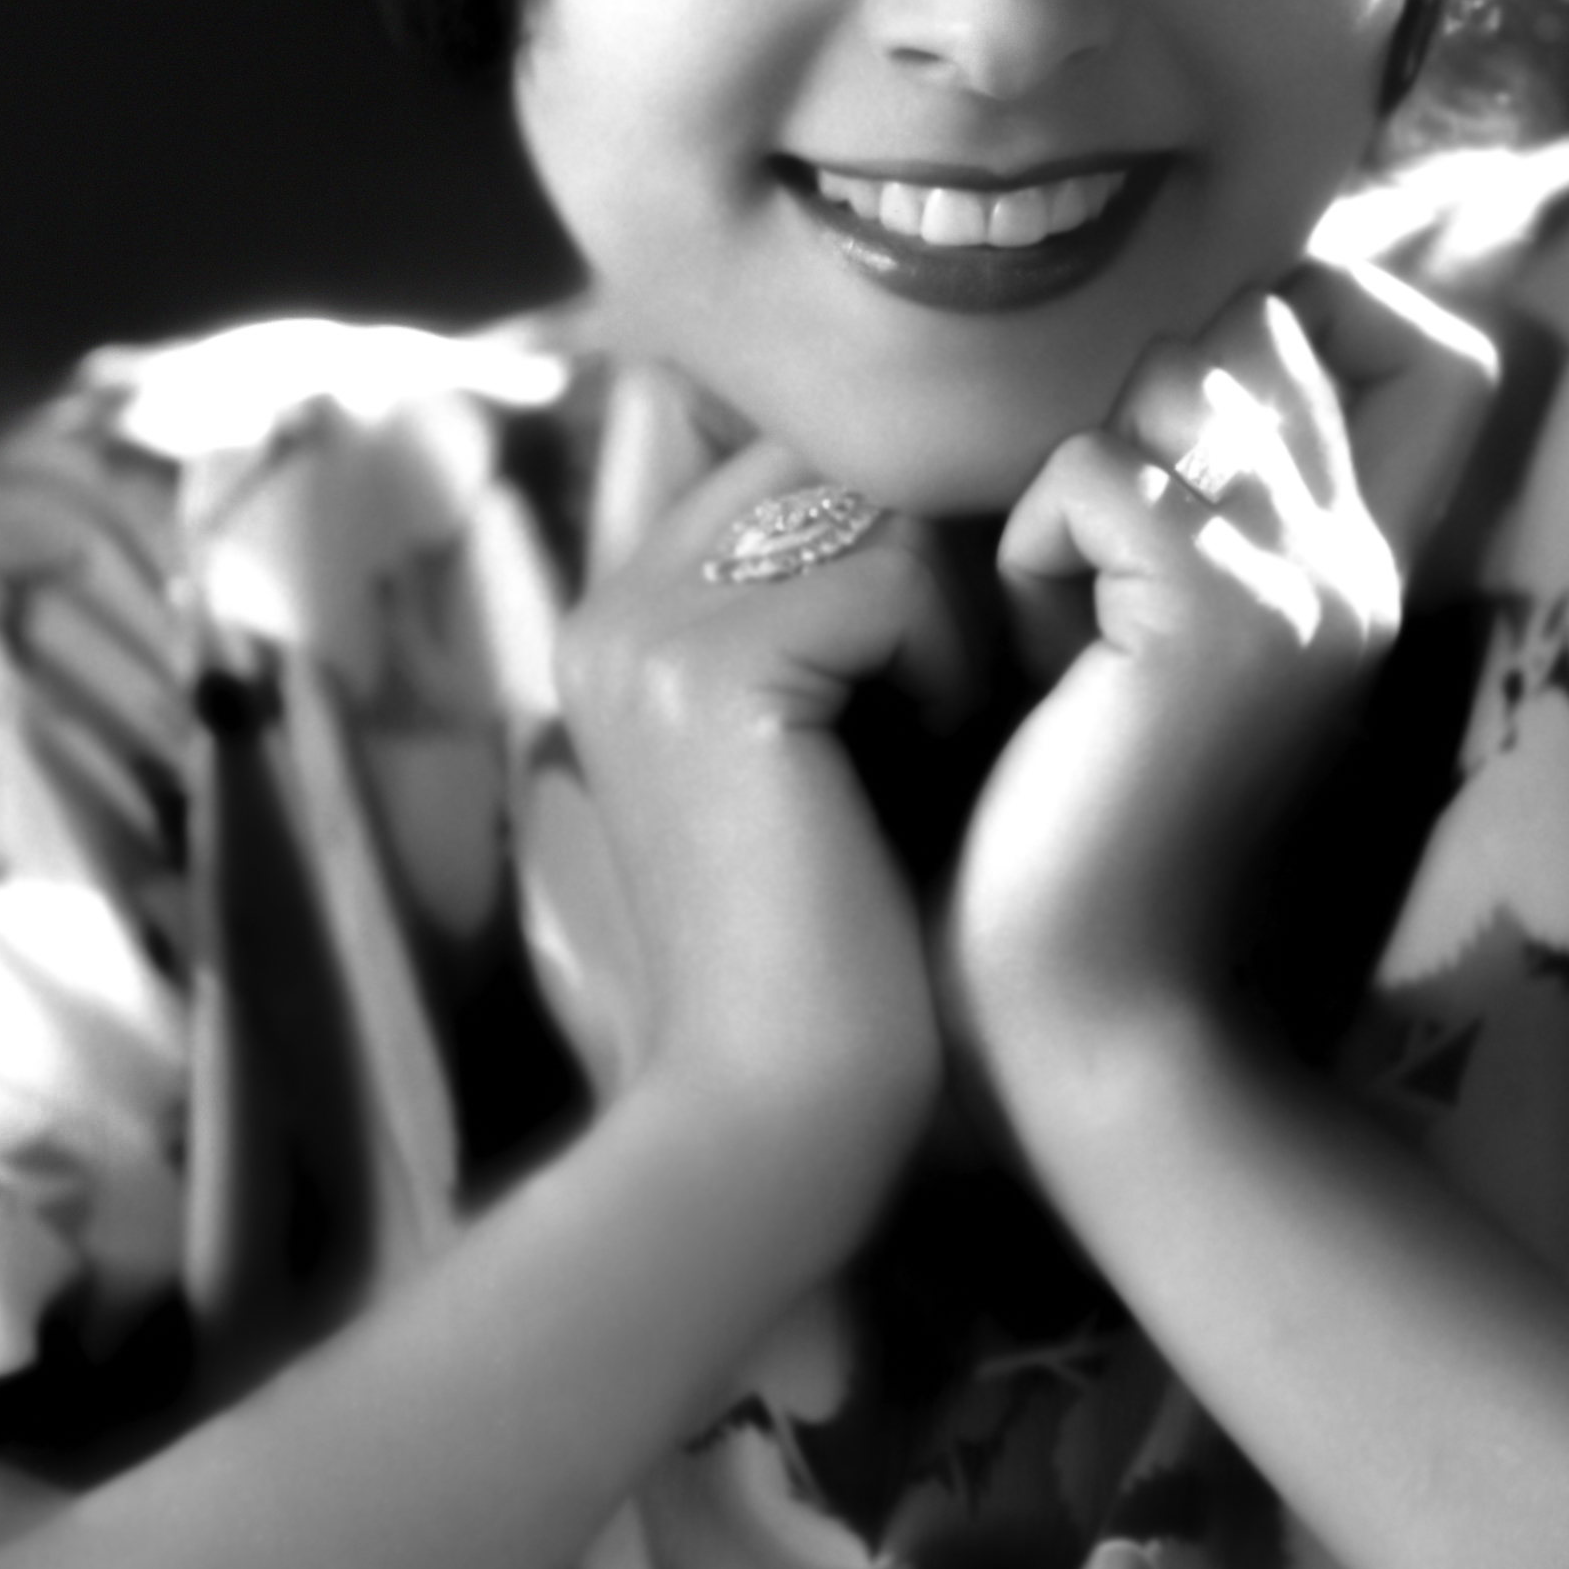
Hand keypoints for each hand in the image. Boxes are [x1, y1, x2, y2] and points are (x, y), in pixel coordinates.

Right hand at [554, 365, 955, 1161]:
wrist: (791, 1106)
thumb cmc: (852, 940)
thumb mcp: (838, 735)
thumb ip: (849, 598)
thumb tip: (954, 469)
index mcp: (627, 618)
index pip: (801, 462)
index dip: (909, 541)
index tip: (942, 670)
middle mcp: (614, 605)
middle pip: (837, 463)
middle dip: (933, 561)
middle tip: (955, 701)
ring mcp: (647, 632)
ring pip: (877, 508)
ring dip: (950, 615)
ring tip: (940, 733)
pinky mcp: (711, 671)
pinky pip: (899, 579)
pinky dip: (953, 667)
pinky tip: (938, 760)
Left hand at [946, 260, 1495, 1084]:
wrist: (1086, 1025)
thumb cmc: (1068, 836)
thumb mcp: (1136, 643)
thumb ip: (1166, 511)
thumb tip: (1122, 364)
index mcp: (1357, 568)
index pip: (1401, 339)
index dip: (1282, 319)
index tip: (1154, 427)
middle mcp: (1358, 560)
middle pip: (1255, 324)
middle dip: (1131, 397)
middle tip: (1076, 560)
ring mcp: (1309, 581)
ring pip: (1172, 375)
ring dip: (1071, 476)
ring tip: (1054, 623)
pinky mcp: (1229, 614)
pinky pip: (1089, 470)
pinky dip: (1023, 552)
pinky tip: (1029, 673)